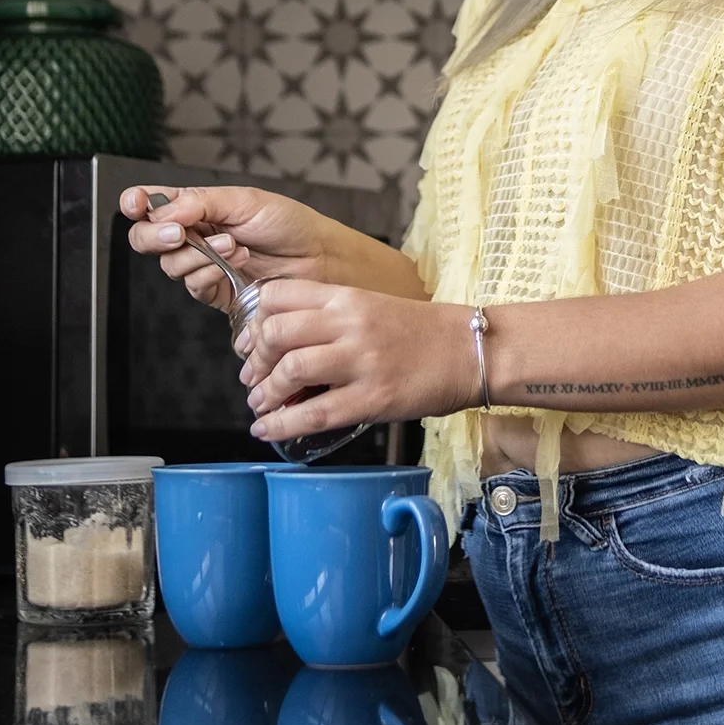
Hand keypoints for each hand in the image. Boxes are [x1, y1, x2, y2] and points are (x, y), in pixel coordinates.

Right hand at [119, 184, 340, 312]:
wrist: (318, 257)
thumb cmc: (288, 223)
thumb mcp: (244, 201)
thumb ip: (200, 203)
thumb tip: (164, 211)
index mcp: (195, 206)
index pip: (150, 205)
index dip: (135, 204)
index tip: (137, 204)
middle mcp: (193, 235)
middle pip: (146, 239)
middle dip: (156, 236)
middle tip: (179, 232)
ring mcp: (202, 265)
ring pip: (169, 265)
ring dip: (198, 254)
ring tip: (233, 244)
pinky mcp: (215, 290)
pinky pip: (193, 285)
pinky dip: (210, 272)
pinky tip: (237, 261)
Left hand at [236, 280, 479, 443]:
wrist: (472, 350)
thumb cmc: (424, 333)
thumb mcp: (372, 307)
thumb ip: (331, 319)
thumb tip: (285, 345)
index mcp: (347, 298)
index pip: (278, 295)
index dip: (254, 321)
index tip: (251, 342)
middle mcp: (350, 324)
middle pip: (275, 333)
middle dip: (256, 360)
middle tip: (254, 377)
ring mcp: (361, 361)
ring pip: (290, 371)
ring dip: (265, 393)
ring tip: (262, 404)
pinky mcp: (373, 398)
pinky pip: (314, 414)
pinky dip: (281, 424)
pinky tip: (268, 429)